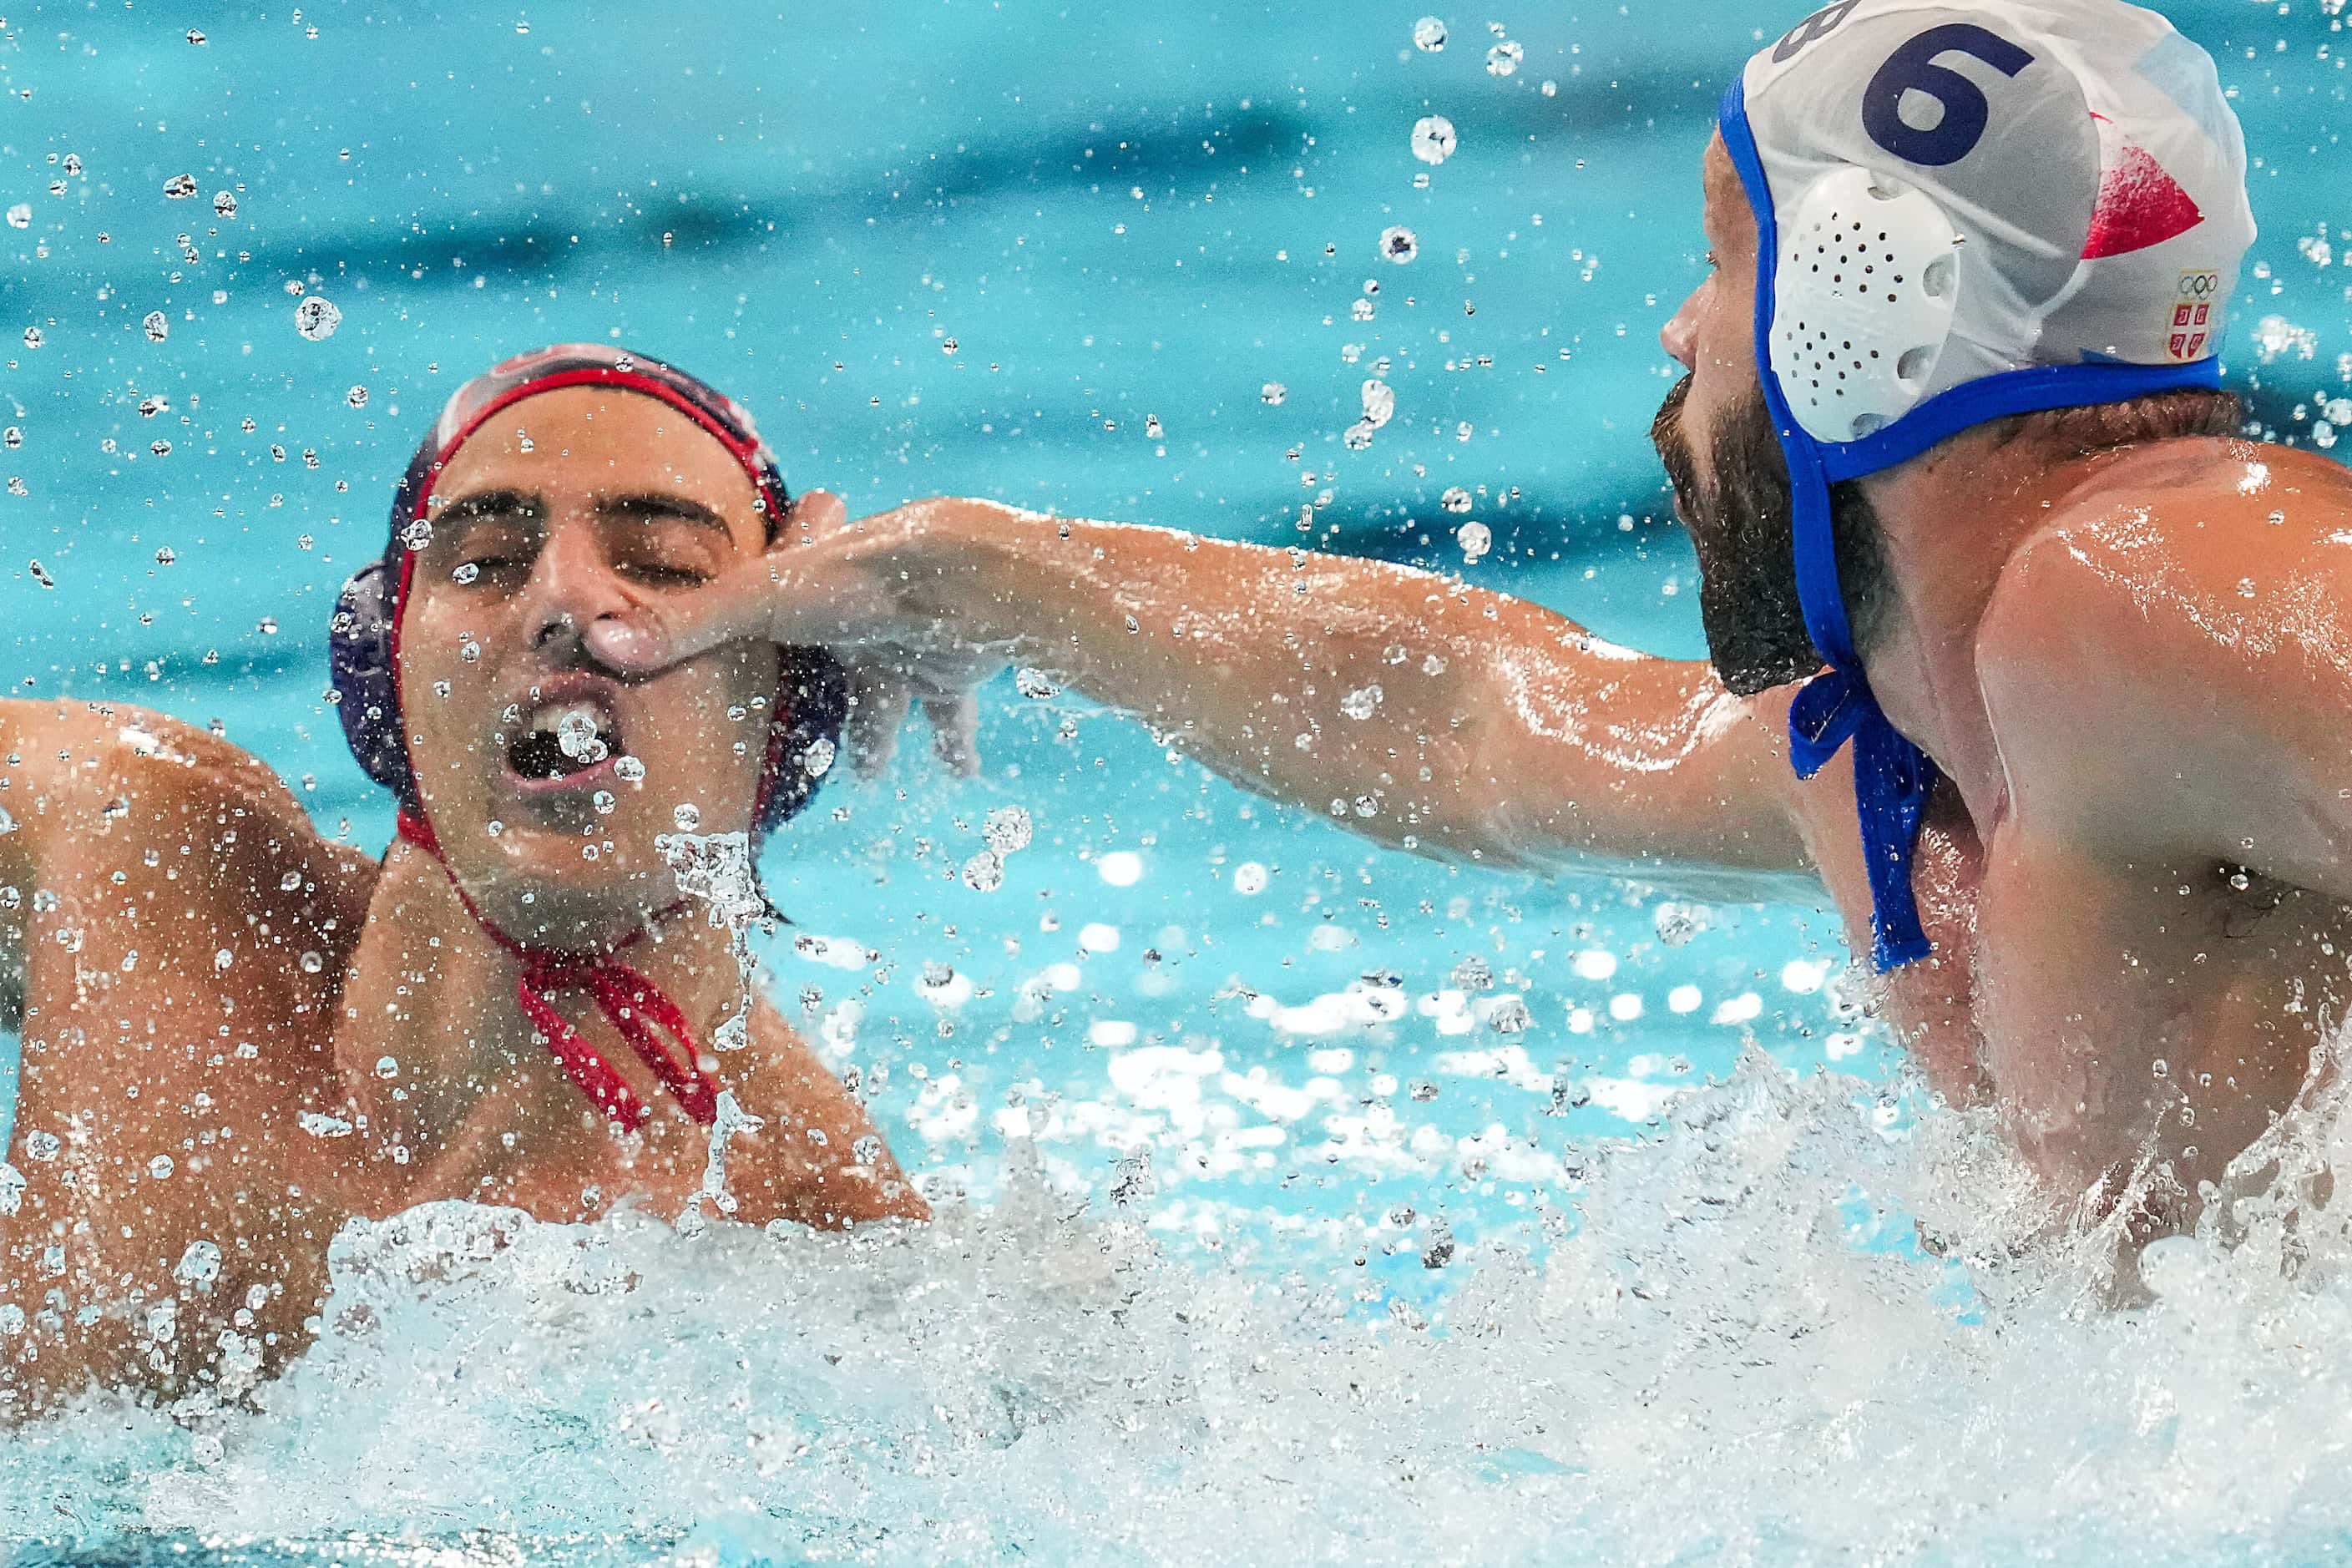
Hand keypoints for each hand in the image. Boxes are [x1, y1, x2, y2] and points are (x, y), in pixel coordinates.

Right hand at [585, 491, 1009, 779]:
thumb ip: (684, 628)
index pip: (766, 604)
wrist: (960, 580)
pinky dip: (953, 745)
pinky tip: (960, 774)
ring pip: (891, 693)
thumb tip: (597, 641)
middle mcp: (855, 615)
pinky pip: (950, 717)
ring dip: (881, 734)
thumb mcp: (756, 603)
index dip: (748, 622)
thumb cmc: (857, 579)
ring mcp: (904, 642)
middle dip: (818, 700)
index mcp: (806, 591)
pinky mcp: (948, 671)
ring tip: (873, 776)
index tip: (737, 647)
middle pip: (830, 662)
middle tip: (802, 745)